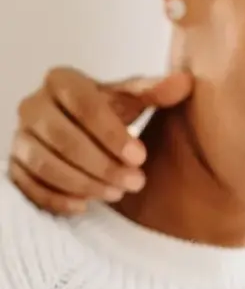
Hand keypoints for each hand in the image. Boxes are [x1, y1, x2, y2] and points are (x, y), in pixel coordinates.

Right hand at [9, 67, 192, 215]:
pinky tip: (84, 206)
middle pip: (62, 137)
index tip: (140, 157)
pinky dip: (55, 198)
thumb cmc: (107, 116)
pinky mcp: (17, 165)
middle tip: (135, 182)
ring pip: (44, 162)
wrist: (81, 134)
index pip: (82, 104)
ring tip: (115, 194)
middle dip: (102, 165)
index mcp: (62, 82)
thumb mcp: (131, 102)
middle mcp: (33, 106)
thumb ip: (153, 92)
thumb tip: (184, 82)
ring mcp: (21, 137)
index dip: (111, 133)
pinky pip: (27, 184)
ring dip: (83, 183)